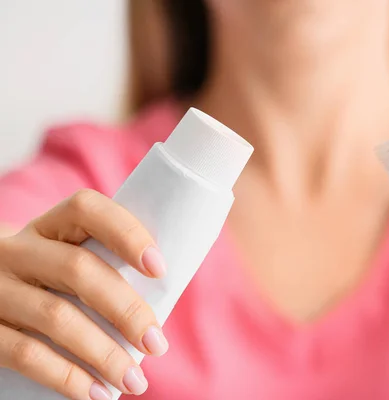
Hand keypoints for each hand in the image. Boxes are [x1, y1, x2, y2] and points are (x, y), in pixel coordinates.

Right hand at [0, 189, 168, 399]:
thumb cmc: (49, 281)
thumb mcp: (65, 259)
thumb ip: (103, 267)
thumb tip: (159, 309)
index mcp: (49, 227)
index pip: (87, 209)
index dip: (126, 233)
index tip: (160, 269)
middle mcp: (17, 250)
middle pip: (78, 270)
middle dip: (127, 310)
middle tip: (157, 344)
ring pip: (56, 317)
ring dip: (104, 354)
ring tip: (135, 380)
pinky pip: (26, 354)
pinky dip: (68, 377)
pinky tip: (97, 393)